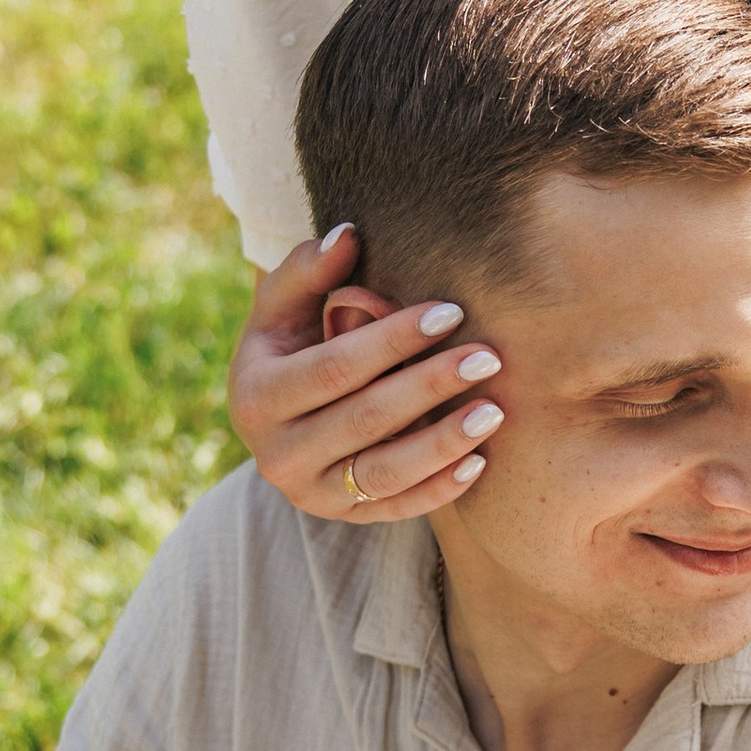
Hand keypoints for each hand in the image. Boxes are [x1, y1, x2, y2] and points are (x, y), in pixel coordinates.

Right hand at [226, 224, 503, 521]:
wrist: (276, 416)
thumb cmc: (289, 345)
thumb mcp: (282, 308)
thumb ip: (307, 269)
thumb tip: (348, 234)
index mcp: (256, 397)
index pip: (336, 367)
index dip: (394, 339)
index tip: (451, 312)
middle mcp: (276, 455)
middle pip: (366, 419)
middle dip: (430, 386)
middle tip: (488, 357)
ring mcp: (310, 493)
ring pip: (384, 473)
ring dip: (444, 443)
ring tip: (494, 411)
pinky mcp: (343, 516)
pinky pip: (397, 508)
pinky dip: (439, 489)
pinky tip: (480, 460)